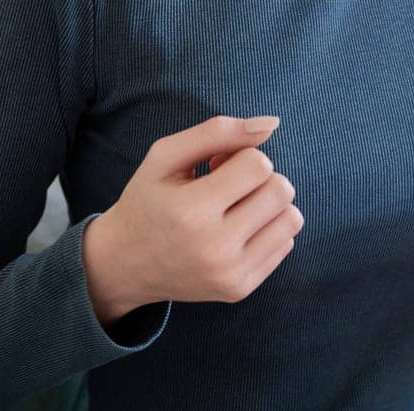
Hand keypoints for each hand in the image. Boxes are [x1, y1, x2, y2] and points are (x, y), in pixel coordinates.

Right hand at [83, 114, 303, 322]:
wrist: (122, 266)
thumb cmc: (147, 202)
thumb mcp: (165, 156)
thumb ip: (216, 132)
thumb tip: (271, 124)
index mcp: (191, 212)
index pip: (259, 165)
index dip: (243, 156)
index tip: (218, 166)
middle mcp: (214, 248)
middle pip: (281, 191)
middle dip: (262, 178)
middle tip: (229, 186)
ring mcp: (229, 275)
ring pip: (291, 219)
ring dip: (270, 205)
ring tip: (236, 207)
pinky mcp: (239, 290)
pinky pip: (285, 243)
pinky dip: (268, 230)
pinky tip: (236, 231)